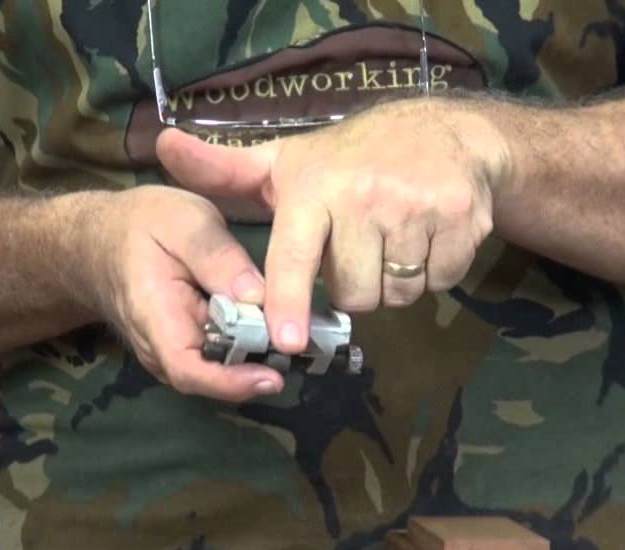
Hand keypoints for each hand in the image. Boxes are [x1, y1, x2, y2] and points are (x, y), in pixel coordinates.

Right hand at [79, 185, 283, 402]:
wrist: (101, 239)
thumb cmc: (140, 225)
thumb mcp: (182, 221)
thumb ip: (218, 257)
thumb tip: (259, 297)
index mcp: (154, 316)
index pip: (187, 369)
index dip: (229, 382)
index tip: (271, 378)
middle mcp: (160, 347)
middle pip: (211, 377)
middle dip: (258, 369)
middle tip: (308, 350)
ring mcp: (172, 351)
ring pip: (219, 369)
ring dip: (257, 360)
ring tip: (299, 340)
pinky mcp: (187, 345)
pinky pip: (219, 357)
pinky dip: (249, 349)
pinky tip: (278, 330)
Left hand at [157, 98, 509, 353]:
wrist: (450, 134)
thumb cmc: (353, 157)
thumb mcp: (286, 161)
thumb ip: (225, 170)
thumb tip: (164, 147)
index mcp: (313, 188)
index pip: (295, 256)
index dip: (290, 301)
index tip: (287, 341)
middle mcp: (364, 198)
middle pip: (353, 293)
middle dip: (354, 285)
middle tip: (357, 250)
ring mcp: (417, 210)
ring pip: (396, 294)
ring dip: (393, 284)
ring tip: (391, 243)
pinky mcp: (461, 223)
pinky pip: (438, 283)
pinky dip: (432, 274)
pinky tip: (425, 240)